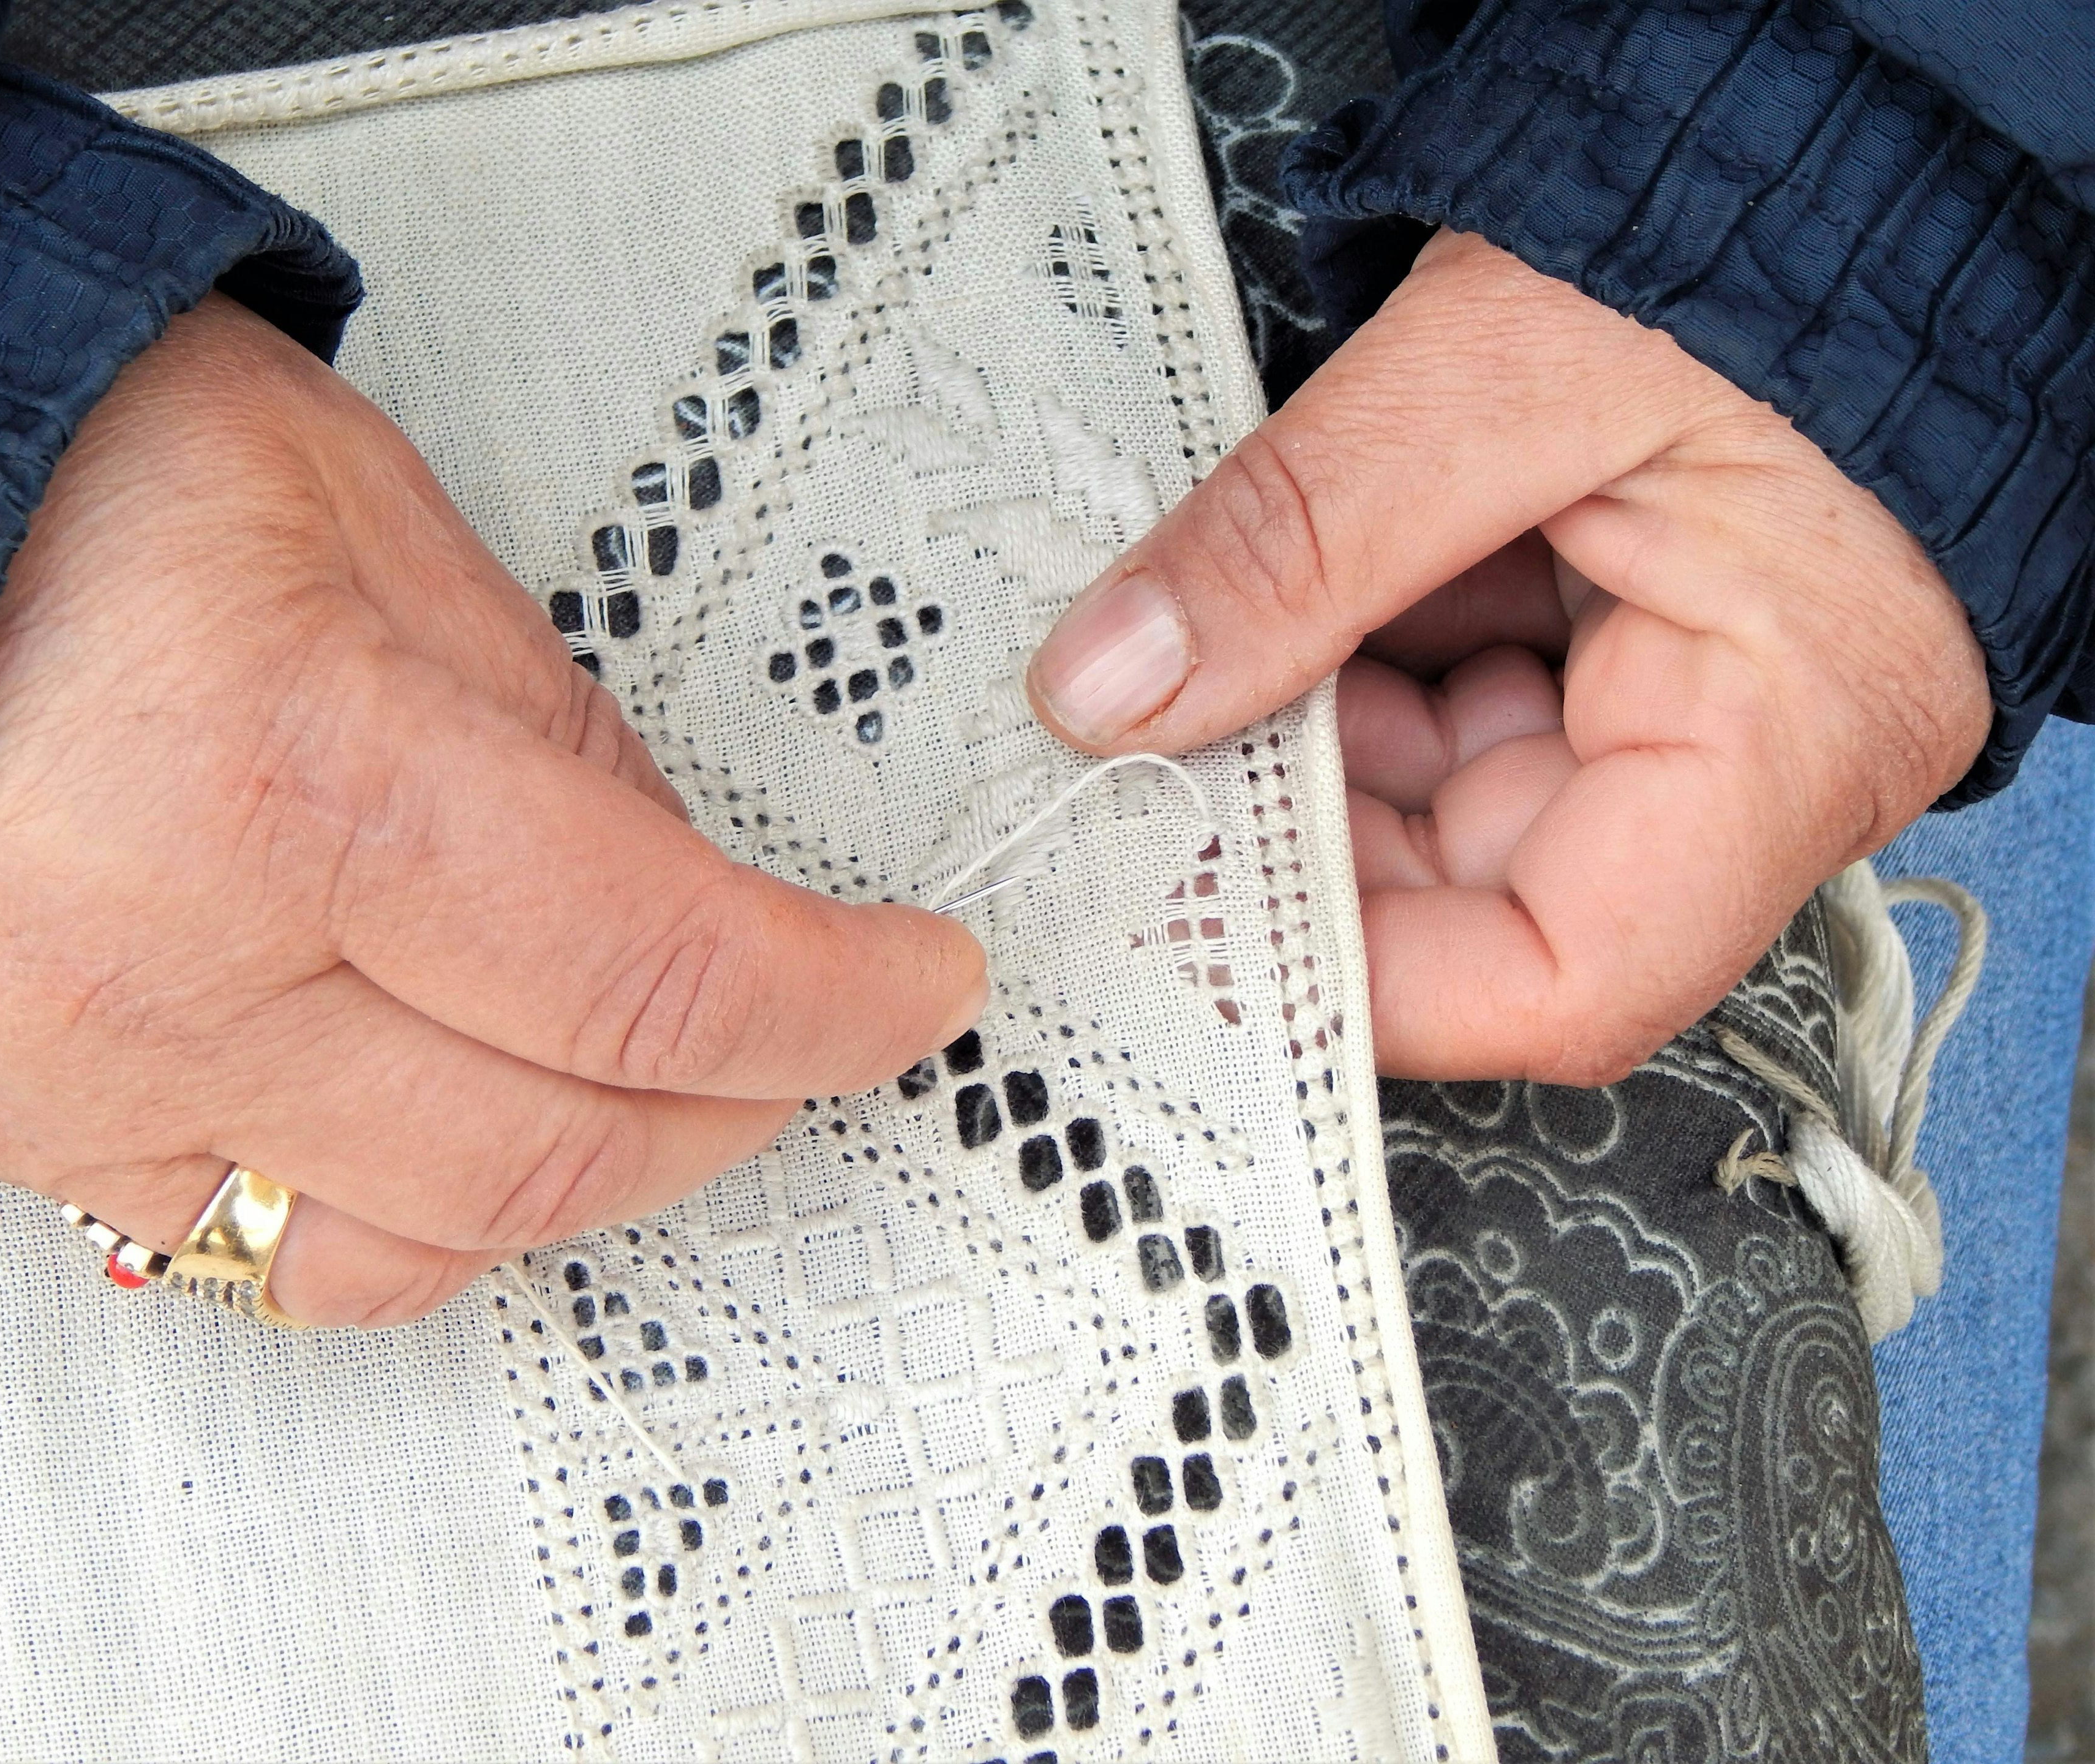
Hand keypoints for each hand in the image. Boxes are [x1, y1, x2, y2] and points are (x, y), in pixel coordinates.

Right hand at [0, 294, 982, 1323]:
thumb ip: (569, 746)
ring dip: (587, 1179)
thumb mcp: (395, 541)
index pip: (650, 976)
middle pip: (558, 1148)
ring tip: (655, 1082)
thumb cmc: (76, 474)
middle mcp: (171, 969)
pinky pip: (270, 1256)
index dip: (828, 1004)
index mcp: (293, 781)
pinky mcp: (26, 1131)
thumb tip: (697, 895)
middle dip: (739, 1104)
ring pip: (421, 1249)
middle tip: (809, 1036)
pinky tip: (470, 1119)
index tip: (908, 990)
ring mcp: (80, 1079)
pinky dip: (415, 1212)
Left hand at [1027, 231, 1988, 1082]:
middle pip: (1477, 901)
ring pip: (1447, 804)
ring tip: (1201, 659)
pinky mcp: (1625, 643)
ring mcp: (1686, 702)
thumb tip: (1112, 688)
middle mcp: (1750, 760)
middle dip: (1295, 838)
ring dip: (1306, 744)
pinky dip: (1351, 670)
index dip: (1355, 985)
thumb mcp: (1497, 366)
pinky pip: (1462, 710)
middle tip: (1141, 770)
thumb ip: (1297, 539)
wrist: (1839, 131)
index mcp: (1790, 739)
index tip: (1187, 918)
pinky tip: (1274, 613)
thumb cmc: (1761, 221)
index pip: (1563, 982)